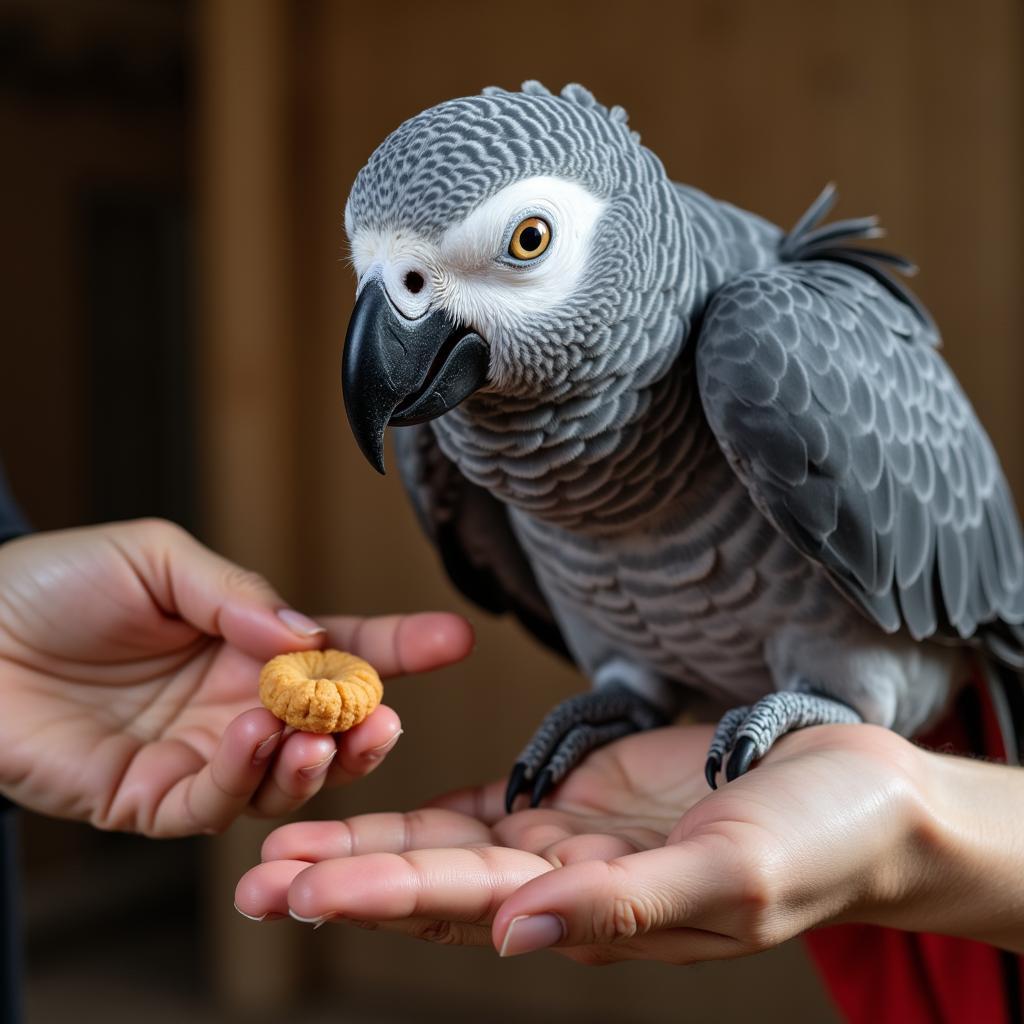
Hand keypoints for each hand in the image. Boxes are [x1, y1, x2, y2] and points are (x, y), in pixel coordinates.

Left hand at [0, 519, 472, 835]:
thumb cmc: (56, 583)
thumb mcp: (161, 557)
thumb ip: (240, 596)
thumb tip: (311, 636)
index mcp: (249, 644)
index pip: (339, 649)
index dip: (398, 646)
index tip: (453, 637)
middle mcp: (237, 704)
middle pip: (327, 728)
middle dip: (367, 725)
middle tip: (384, 715)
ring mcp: (198, 755)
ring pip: (284, 779)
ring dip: (314, 760)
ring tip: (321, 729)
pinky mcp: (150, 799)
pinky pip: (214, 801)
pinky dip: (245, 774)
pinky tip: (253, 733)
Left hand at [236, 722, 934, 960]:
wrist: (853, 795)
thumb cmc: (814, 843)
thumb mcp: (731, 879)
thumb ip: (626, 907)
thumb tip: (518, 937)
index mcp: (594, 914)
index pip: (466, 905)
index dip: (379, 894)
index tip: (296, 885)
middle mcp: (563, 885)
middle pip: (434, 882)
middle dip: (344, 874)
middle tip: (252, 872)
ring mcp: (566, 840)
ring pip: (447, 846)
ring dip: (369, 842)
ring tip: (286, 835)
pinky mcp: (579, 797)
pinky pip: (487, 806)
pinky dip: (428, 807)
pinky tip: (375, 802)